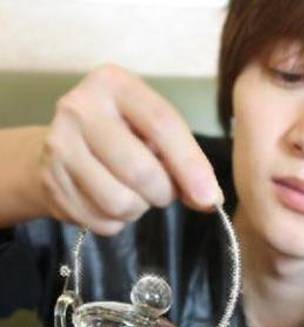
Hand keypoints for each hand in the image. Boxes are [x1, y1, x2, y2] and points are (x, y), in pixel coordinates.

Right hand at [34, 64, 222, 234]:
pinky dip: (117, 221)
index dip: (191, 165)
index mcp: (114, 84)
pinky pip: (100, 221)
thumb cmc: (124, 134)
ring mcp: (58, 146)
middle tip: (164, 191)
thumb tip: (211, 200)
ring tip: (136, 194)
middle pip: (139, 170)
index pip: (162, 125)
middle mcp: (79, 108)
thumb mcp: (156, 131)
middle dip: (164, 192)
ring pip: (119, 202)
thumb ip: (187, 159)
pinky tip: (111, 201)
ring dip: (139, 208)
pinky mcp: (49, 182)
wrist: (64, 145)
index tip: (210, 197)